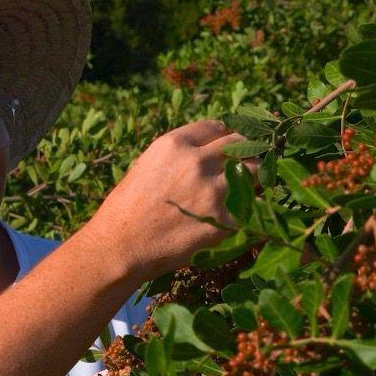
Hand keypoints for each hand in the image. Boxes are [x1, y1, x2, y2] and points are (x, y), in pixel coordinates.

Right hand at [83, 119, 252, 283]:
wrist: (120, 248)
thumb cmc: (126, 211)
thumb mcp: (147, 167)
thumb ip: (179, 156)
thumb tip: (208, 152)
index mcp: (174, 145)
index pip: (216, 127)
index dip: (223, 135)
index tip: (225, 144)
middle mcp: (197, 161)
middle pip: (240, 143)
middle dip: (243, 152)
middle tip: (242, 163)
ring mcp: (215, 190)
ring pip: (255, 170)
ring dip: (252, 176)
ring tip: (243, 186)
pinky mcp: (229, 218)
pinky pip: (254, 204)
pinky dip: (250, 206)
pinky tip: (239, 212)